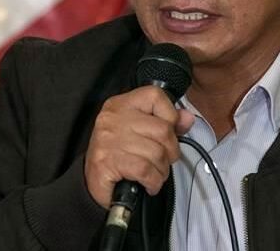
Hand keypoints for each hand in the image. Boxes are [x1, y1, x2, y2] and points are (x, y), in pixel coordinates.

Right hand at [85, 86, 195, 207]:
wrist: (92, 182)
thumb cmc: (117, 155)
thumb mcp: (140, 131)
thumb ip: (166, 122)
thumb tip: (187, 118)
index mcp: (121, 105)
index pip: (155, 96)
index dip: (170, 115)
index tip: (169, 131)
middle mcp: (113, 119)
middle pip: (163, 130)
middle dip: (170, 151)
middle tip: (163, 160)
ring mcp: (108, 140)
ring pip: (157, 153)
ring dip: (162, 170)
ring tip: (154, 173)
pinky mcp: (107, 162)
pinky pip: (146, 170)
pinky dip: (153, 181)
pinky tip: (148, 183)